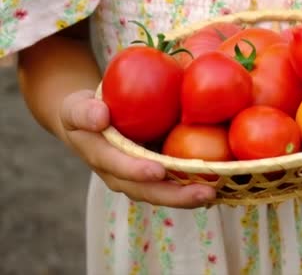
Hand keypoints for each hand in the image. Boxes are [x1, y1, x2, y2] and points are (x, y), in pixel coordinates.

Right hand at [59, 90, 216, 207]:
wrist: (93, 123)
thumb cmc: (86, 112)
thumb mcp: (76, 107)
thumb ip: (84, 111)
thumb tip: (100, 116)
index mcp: (102, 158)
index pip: (118, 167)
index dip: (136, 170)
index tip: (157, 170)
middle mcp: (122, 176)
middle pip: (148, 191)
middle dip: (176, 195)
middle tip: (205, 193)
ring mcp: (140, 179)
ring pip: (165, 193)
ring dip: (190, 197)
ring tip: (217, 193)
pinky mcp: (156, 176)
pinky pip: (176, 184)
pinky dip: (195, 185)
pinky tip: (221, 183)